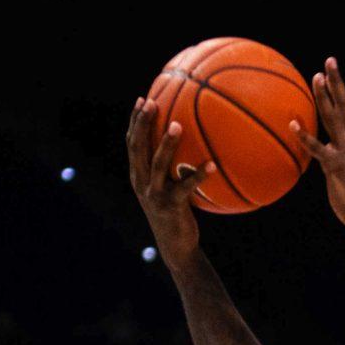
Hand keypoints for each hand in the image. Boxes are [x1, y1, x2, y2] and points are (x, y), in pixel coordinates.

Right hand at [127, 97, 211, 257]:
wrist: (175, 245)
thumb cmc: (176, 211)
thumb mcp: (169, 186)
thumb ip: (174, 165)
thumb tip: (192, 139)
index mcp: (138, 175)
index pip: (131, 143)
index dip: (135, 121)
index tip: (143, 98)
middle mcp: (141, 182)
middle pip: (137, 147)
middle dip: (143, 123)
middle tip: (152, 102)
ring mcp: (154, 194)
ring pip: (157, 164)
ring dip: (167, 143)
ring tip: (178, 124)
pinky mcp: (170, 206)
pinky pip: (186, 187)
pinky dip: (199, 174)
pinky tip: (212, 164)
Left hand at [301, 59, 344, 232]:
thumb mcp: (344, 167)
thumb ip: (332, 152)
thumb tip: (318, 145)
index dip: (339, 86)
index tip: (330, 67)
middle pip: (344, 104)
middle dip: (336, 82)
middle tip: (328, 61)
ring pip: (333, 118)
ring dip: (324, 97)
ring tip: (315, 78)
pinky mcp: (336, 165)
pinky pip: (317, 148)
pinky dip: (305, 136)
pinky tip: (292, 125)